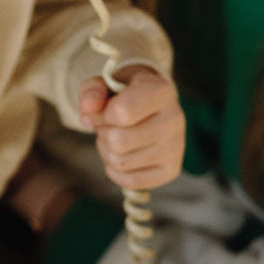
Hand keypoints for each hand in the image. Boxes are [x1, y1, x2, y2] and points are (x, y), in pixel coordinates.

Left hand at [79, 65, 184, 189]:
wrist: (149, 104)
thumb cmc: (125, 92)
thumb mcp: (105, 82)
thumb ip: (92, 91)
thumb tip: (87, 110)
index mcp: (161, 91)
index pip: (122, 112)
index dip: (101, 114)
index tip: (104, 109)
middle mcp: (174, 118)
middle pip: (118, 141)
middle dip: (103, 133)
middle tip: (108, 124)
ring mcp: (176, 147)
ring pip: (121, 162)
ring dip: (107, 151)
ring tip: (116, 136)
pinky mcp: (171, 170)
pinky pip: (130, 181)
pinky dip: (116, 170)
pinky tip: (123, 153)